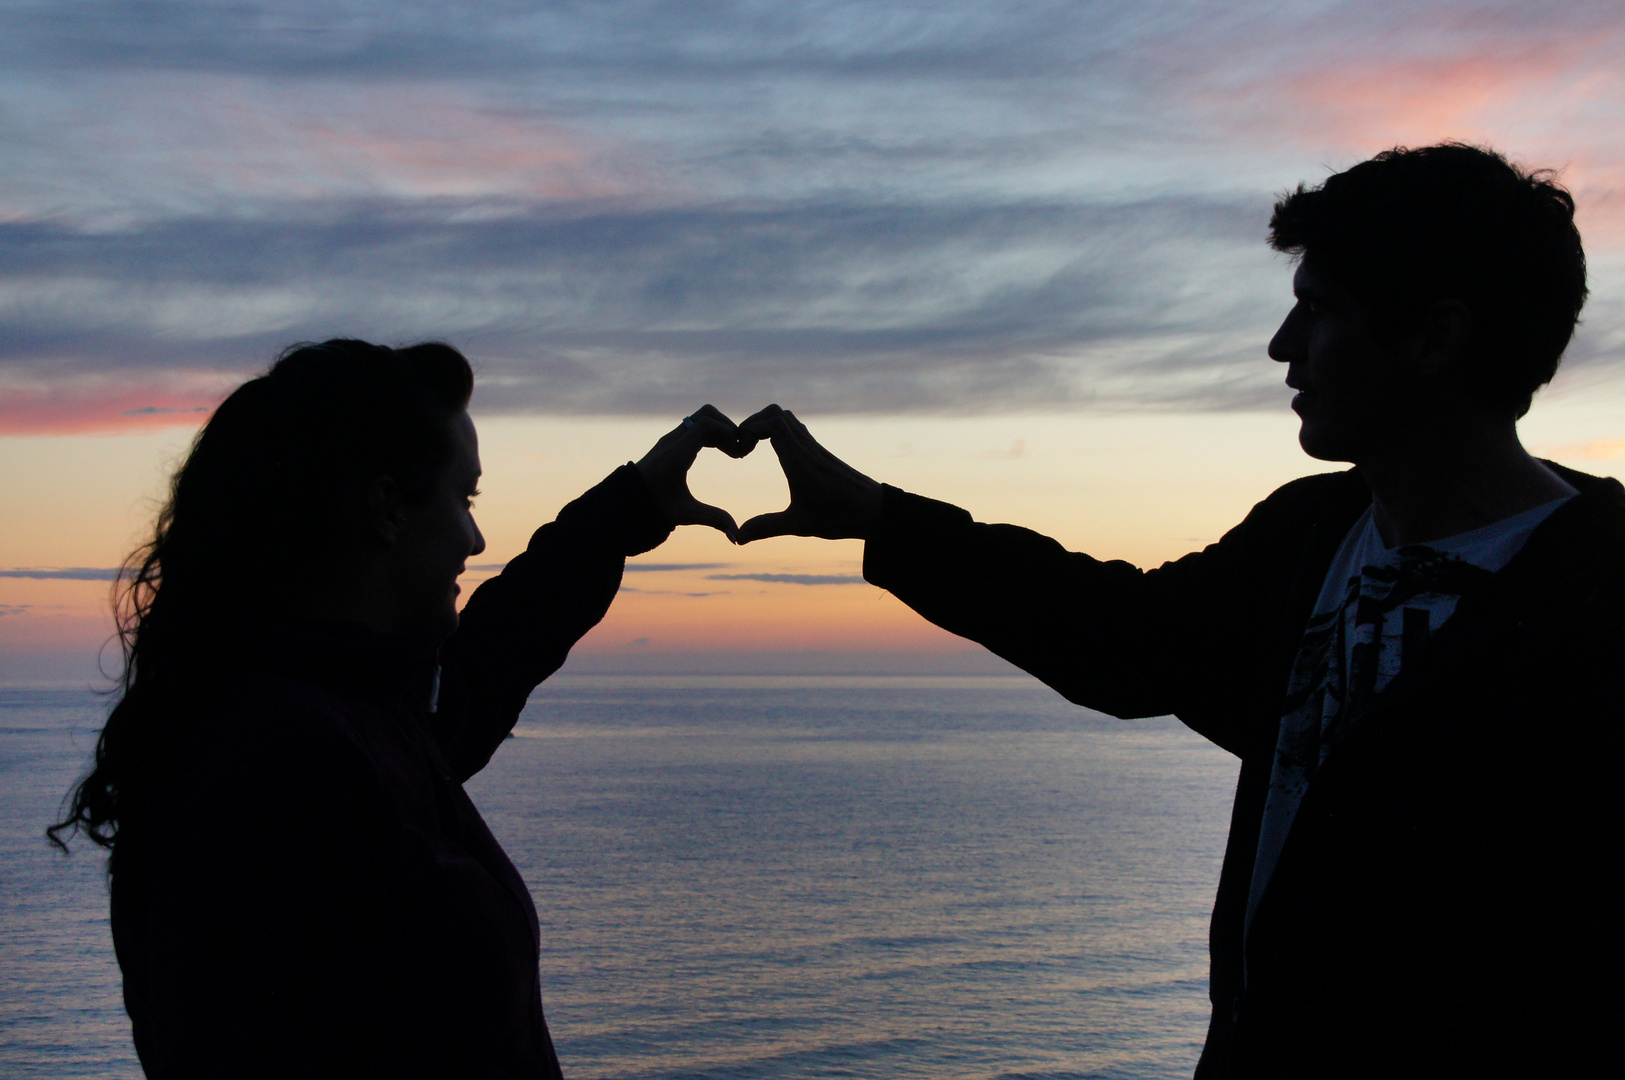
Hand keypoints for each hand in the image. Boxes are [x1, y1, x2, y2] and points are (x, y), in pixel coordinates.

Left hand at [635, 404, 753, 540]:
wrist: (626, 501)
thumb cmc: (654, 508)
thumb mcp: (685, 514)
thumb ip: (713, 520)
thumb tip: (737, 537)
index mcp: (677, 455)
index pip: (707, 425)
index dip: (728, 433)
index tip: (738, 455)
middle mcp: (672, 441)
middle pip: (706, 414)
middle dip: (727, 427)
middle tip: (737, 450)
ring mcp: (670, 438)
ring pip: (701, 418)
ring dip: (719, 430)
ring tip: (731, 452)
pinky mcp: (670, 441)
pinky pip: (695, 426)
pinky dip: (710, 433)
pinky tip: (720, 451)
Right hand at [736, 405, 883, 542]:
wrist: (875, 511)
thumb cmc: (840, 518)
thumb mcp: (799, 526)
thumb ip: (766, 528)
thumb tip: (738, 538)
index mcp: (800, 462)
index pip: (772, 424)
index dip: (749, 429)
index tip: (740, 451)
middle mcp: (807, 449)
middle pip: (776, 413)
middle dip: (753, 423)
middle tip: (742, 447)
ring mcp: (815, 448)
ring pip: (787, 418)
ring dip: (766, 425)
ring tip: (753, 449)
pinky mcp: (820, 452)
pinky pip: (796, 429)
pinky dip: (778, 432)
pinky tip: (773, 453)